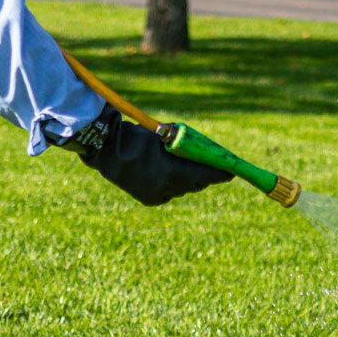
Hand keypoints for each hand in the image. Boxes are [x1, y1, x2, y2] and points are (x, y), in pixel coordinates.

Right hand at [72, 107, 233, 205]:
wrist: (105, 150)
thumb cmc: (136, 138)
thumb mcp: (164, 137)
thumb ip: (184, 145)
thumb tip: (202, 152)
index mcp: (172, 173)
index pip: (203, 175)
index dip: (219, 173)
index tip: (232, 171)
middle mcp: (167, 189)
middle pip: (195, 184)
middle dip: (204, 175)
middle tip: (212, 166)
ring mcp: (158, 196)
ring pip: (182, 189)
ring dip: (188, 179)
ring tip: (188, 166)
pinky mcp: (150, 199)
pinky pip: (170, 192)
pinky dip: (174, 184)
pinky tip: (171, 174)